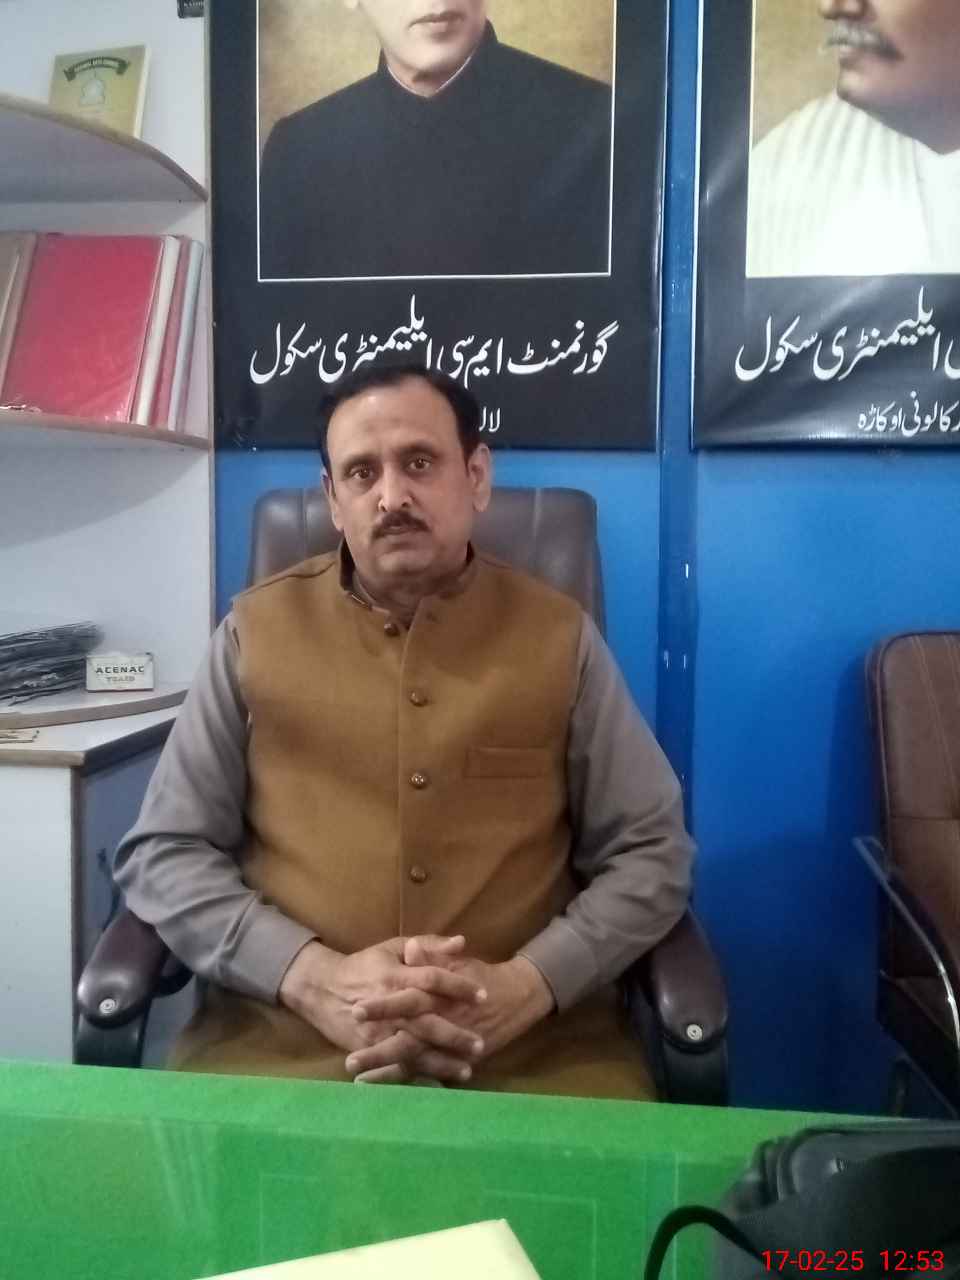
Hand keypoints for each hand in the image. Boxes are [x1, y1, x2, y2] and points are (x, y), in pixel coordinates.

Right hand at [278, 936, 486, 1080]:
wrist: (321, 989)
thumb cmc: (364, 965)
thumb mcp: (393, 947)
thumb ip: (429, 945)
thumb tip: (462, 943)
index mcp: (396, 974)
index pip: (432, 979)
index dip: (458, 987)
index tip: (483, 996)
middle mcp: (389, 1003)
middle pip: (425, 1021)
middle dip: (453, 1034)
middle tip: (480, 1044)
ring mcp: (378, 1030)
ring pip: (413, 1048)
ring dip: (439, 1061)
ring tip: (466, 1070)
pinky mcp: (369, 1048)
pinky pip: (394, 1064)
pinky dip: (416, 1075)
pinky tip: (437, 1083)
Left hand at [347, 937, 554, 1083]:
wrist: (518, 998)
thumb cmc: (481, 976)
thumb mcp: (457, 963)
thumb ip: (432, 957)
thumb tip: (411, 948)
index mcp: (439, 997)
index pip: (407, 1001)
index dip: (383, 1007)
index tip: (357, 1010)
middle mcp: (444, 1025)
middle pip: (408, 1041)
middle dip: (379, 1052)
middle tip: (350, 1061)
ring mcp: (450, 1047)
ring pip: (416, 1063)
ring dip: (387, 1073)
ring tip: (359, 1080)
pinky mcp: (456, 1060)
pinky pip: (429, 1073)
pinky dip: (406, 1080)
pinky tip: (383, 1087)